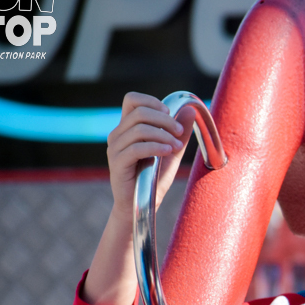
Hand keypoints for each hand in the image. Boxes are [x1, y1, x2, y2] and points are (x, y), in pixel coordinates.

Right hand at [106, 92, 193, 217]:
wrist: (143, 204)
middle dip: (164, 119)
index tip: (170, 113)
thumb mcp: (172, 151)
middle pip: (139, 112)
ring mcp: (115, 148)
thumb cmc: (154, 178)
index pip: (132, 100)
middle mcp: (117, 135)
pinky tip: (168, 152)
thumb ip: (179, 133)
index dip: (151, 101)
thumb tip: (190, 110)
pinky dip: (156, 147)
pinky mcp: (117, 163)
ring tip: (177, 146)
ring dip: (163, 135)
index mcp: (127, 128)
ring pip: (138, 129)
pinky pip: (136, 148)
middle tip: (180, 132)